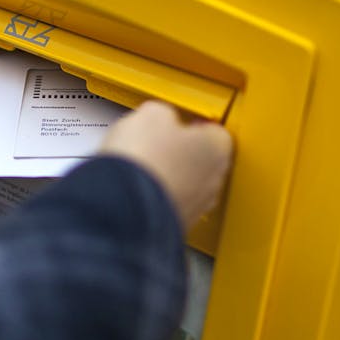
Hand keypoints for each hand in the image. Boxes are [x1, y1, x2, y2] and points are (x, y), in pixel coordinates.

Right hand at [100, 100, 232, 229]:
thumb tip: (160, 119)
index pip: (216, 131)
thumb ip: (164, 114)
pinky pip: (168, 204)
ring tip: (141, 166)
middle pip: (203, 160)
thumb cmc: (144, 160)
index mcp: (217, 148)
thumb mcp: (152, 115)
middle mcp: (213, 181)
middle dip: (182, 152)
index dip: (193, 125)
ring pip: (186, 185)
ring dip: (168, 176)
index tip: (179, 122)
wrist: (123, 205)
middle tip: (157, 142)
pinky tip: (135, 188)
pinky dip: (155, 196)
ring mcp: (196, 207)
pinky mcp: (175, 225)